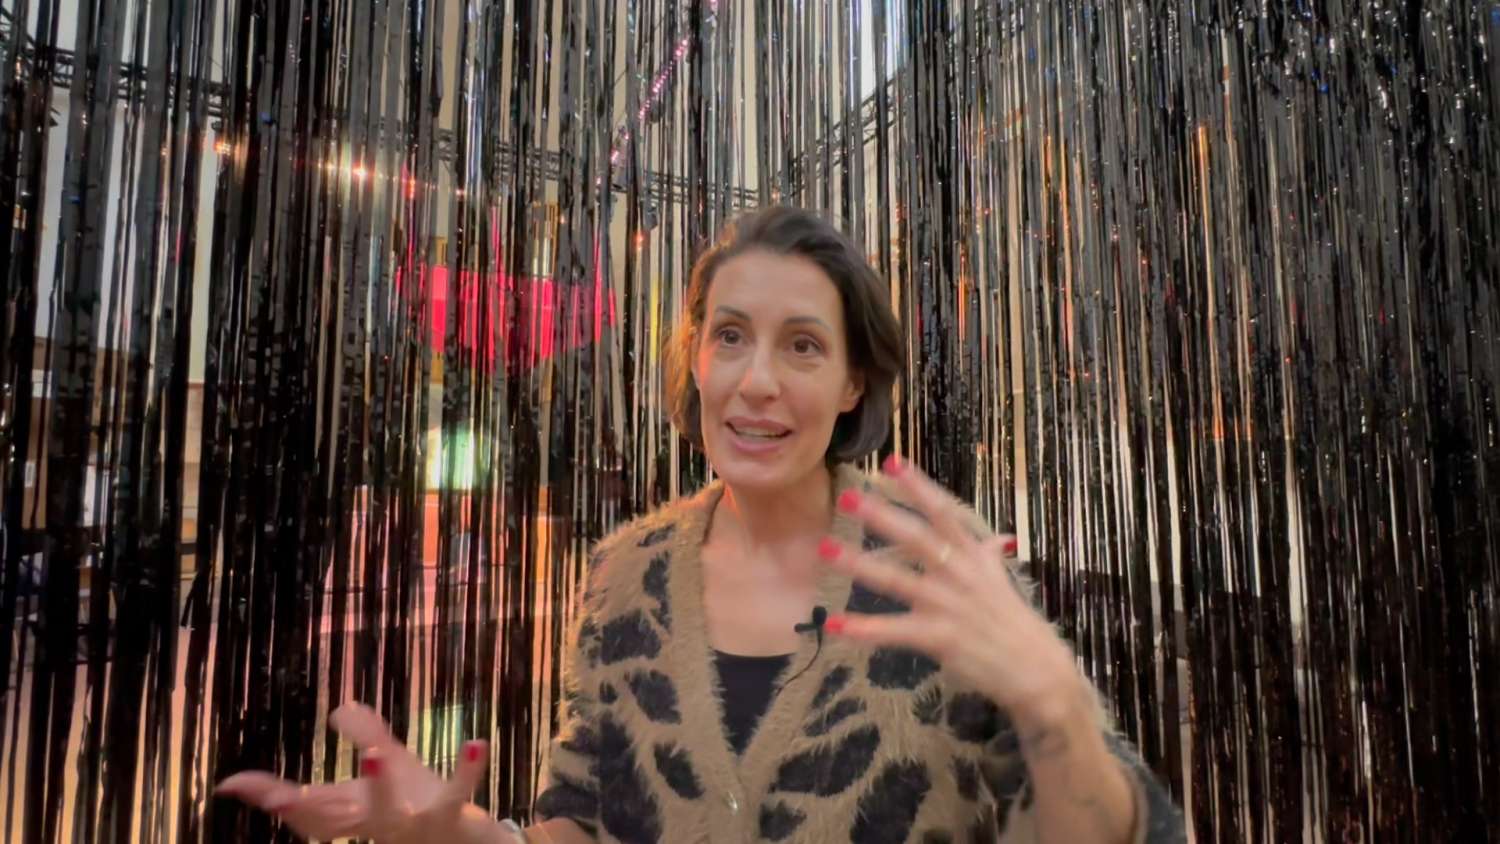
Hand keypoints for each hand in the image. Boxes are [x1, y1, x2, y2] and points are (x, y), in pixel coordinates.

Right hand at [215, 702, 490, 842]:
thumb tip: (341, 705)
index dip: (267, 796)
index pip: (304, 806)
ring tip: (375, 753)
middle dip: (305, 809)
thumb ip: (366, 734)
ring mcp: (414, 826)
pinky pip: (459, 795)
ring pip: (391, 816)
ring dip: (381, 787)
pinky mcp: (453, 818)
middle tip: (281, 795)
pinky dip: (468, 771)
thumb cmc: (423, 805)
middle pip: (334, 820)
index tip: (230, 785)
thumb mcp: (394, 767)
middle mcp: (377, 824)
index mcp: (356, 813)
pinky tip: (476, 742)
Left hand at [818, 456, 1087, 726]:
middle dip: (881, 516)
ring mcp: (946, 605)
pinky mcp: (938, 637)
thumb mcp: (1002, 581)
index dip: (918, 487)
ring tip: (825, 549)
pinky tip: (833, 624)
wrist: (1036, 669)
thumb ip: (988, 556)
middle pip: (915, 538)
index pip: (942, 513)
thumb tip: (995, 537)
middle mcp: (957, 574)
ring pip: (896, 580)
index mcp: (972, 556)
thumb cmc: (1014, 623)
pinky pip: (892, 631)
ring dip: (858, 564)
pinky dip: (863, 628)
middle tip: (847, 496)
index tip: (891, 463)